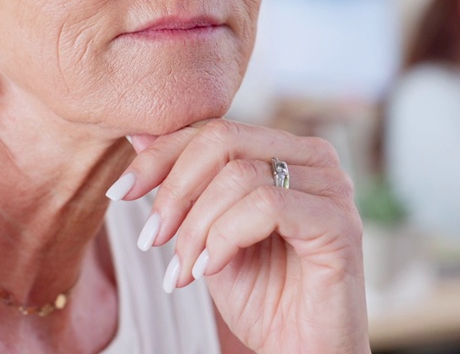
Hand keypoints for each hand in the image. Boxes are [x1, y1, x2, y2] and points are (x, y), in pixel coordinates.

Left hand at [110, 119, 368, 353]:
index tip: (120, 192)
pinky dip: (226, 237)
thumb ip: (185, 186)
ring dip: (197, 227)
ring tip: (185, 270)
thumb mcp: (208, 235)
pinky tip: (212, 269)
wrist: (302, 353)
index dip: (161, 155)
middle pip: (224, 139)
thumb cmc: (263, 296)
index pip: (215, 128)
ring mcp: (333, 189)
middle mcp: (315, 160)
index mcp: (287, 152)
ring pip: (240, 175)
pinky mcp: (340, 224)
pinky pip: (267, 206)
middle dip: (175, 190)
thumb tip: (138, 135)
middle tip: (151, 238)